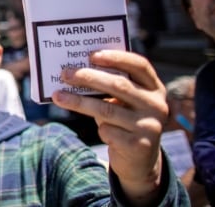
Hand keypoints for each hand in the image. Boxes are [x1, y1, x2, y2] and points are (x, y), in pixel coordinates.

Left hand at [52, 50, 167, 206]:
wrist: (139, 160)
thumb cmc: (123, 120)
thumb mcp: (123, 102)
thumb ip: (110, 87)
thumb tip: (74, 73)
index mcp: (154, 88)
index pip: (139, 65)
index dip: (116, 57)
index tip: (92, 55)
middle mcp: (156, 105)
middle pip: (119, 85)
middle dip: (88, 77)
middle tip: (65, 74)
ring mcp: (150, 126)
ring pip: (106, 110)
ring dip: (78, 101)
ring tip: (57, 96)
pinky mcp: (139, 145)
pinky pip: (108, 131)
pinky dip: (98, 128)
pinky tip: (98, 129)